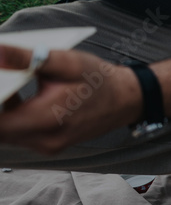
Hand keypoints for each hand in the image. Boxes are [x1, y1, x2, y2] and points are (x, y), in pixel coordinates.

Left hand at [0, 45, 141, 154]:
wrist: (125, 101)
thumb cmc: (98, 81)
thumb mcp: (66, 62)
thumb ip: (27, 58)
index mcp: (48, 118)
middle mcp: (46, 139)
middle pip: (0, 129)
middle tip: (5, 79)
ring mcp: (48, 146)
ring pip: (6, 133)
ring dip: (3, 111)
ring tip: (14, 87)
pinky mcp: (49, 145)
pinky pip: (18, 135)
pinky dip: (13, 117)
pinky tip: (23, 98)